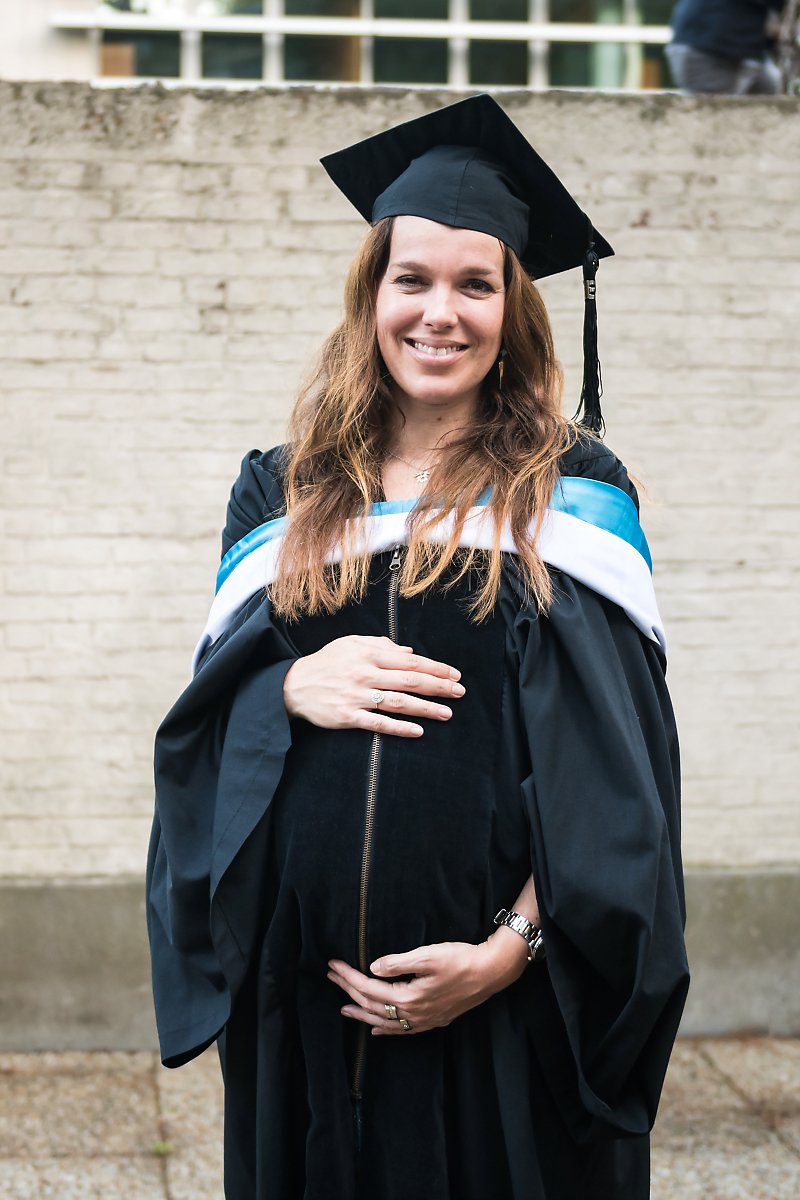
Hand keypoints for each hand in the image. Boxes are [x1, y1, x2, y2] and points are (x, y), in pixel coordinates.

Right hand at [282, 635, 464, 736]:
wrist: (293, 685)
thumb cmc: (326, 662)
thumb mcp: (351, 644)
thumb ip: (381, 644)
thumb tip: (410, 652)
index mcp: (368, 654)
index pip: (410, 661)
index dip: (436, 668)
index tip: (454, 674)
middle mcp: (365, 674)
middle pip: (410, 680)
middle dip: (439, 686)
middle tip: (459, 692)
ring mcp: (357, 696)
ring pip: (399, 702)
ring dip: (426, 708)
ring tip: (447, 713)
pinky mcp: (347, 716)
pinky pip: (378, 723)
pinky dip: (399, 727)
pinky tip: (418, 731)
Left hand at [327, 935, 528, 1035]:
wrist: (491, 972)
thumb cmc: (461, 959)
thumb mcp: (428, 955)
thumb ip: (397, 963)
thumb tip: (372, 968)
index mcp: (408, 998)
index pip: (368, 988)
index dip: (348, 977)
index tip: (332, 965)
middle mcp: (413, 1015)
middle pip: (372, 1005)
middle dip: (349, 991)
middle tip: (331, 978)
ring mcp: (423, 1021)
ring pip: (384, 1022)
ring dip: (362, 1014)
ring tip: (344, 1009)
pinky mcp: (433, 1020)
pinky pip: (401, 1030)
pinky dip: (385, 1029)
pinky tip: (376, 1030)